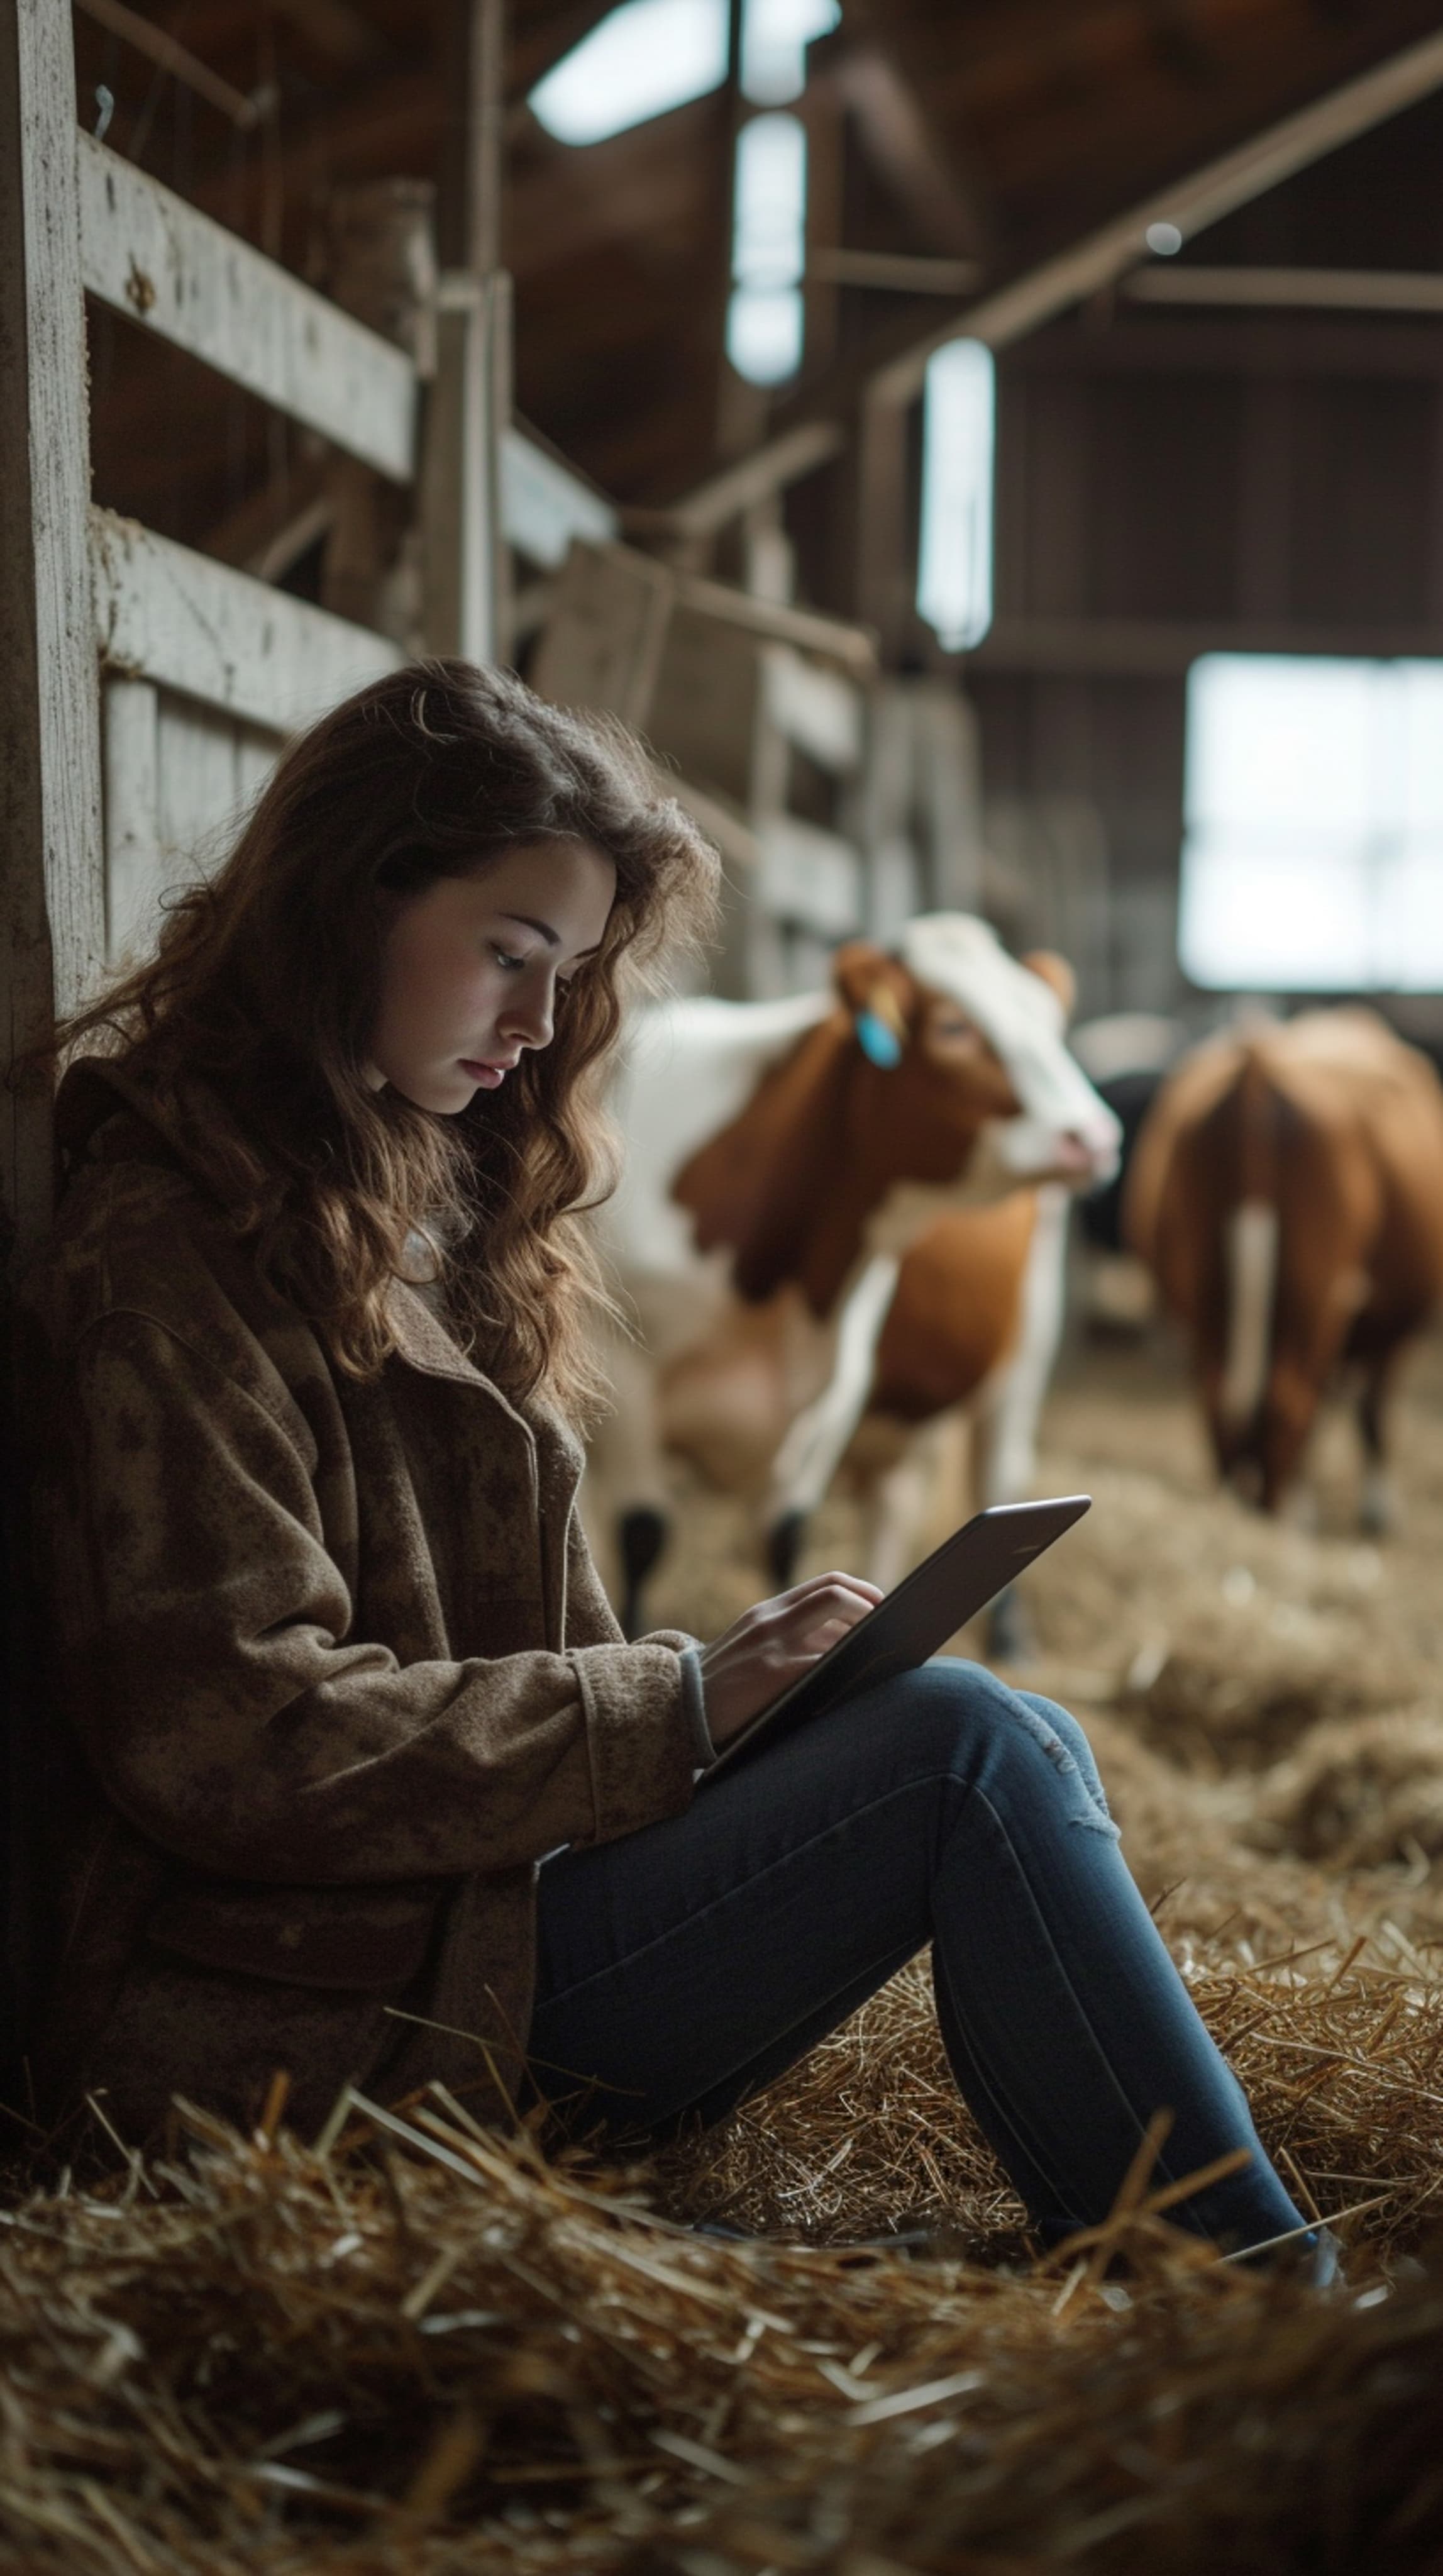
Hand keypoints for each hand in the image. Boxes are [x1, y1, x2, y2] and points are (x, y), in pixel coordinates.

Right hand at [696, 1571, 883, 1745]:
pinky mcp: (775, 1674)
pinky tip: (865, 1679)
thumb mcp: (750, 1649)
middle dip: (872, 1605)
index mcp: (767, 1612)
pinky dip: (853, 1666)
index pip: (826, 1584)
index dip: (861, 1591)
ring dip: (869, 1634)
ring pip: (838, 1621)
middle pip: (837, 1592)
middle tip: (893, 1626)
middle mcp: (772, 1620)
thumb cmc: (723, 1689)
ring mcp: (774, 1645)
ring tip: (888, 1651)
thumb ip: (789, 1639)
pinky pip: (828, 1661)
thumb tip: (848, 1643)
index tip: (881, 1606)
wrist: (677, 1712)